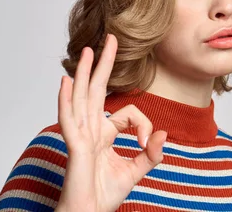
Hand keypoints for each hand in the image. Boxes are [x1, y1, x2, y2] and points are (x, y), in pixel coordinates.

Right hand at [55, 34, 166, 211]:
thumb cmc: (105, 194)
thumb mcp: (137, 170)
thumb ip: (152, 153)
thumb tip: (164, 133)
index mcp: (104, 134)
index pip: (128, 113)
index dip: (145, 125)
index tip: (150, 142)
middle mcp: (91, 130)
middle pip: (97, 90)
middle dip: (105, 64)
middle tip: (111, 39)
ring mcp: (81, 136)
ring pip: (82, 98)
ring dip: (86, 72)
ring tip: (89, 50)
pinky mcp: (75, 147)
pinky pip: (70, 120)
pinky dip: (66, 100)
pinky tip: (67, 81)